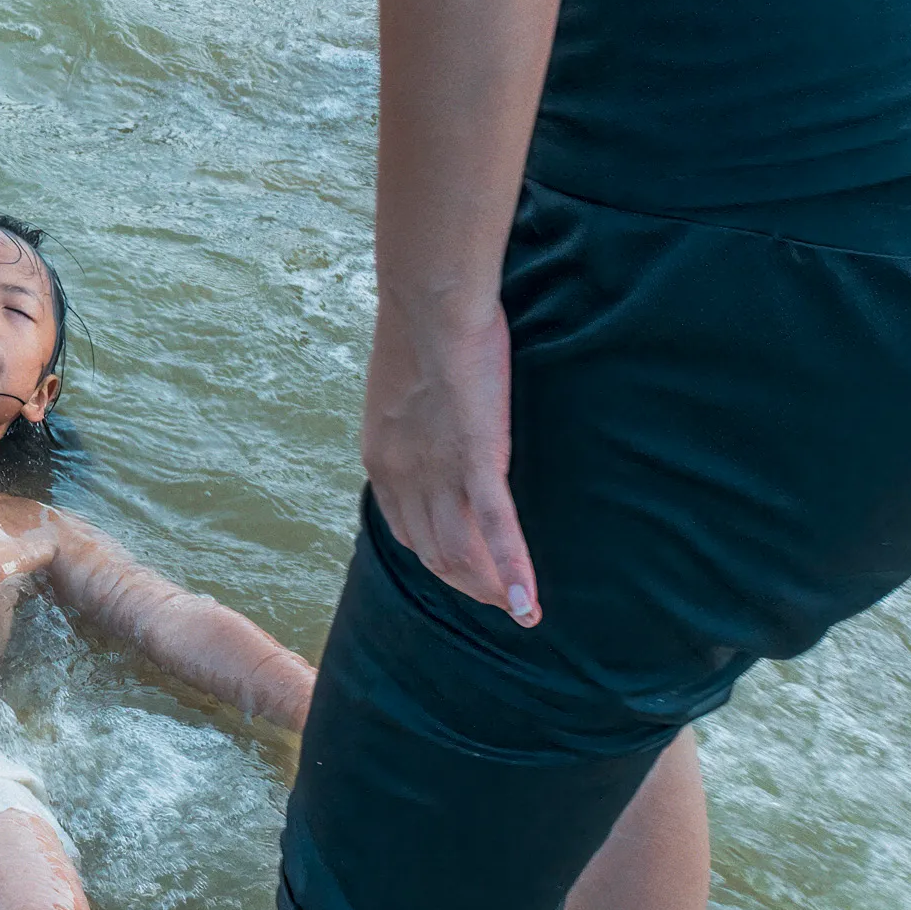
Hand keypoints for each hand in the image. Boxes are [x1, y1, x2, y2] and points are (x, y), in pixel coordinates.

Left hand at [363, 305, 539, 625]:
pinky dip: (514, 572)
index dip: (437, 559)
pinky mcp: (477, 458)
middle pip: (434, 554)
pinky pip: (497, 528)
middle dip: (466, 584)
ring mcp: (437, 472)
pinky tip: (529, 604)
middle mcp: (402, 477)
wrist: (430, 299)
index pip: (406, 532)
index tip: (465, 570)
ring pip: (462, 552)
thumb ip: (414, 419)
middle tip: (499, 602)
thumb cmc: (422, 326)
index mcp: (381, 459)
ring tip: (519, 610)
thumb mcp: (404, 386)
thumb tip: (434, 422)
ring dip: (491, 589)